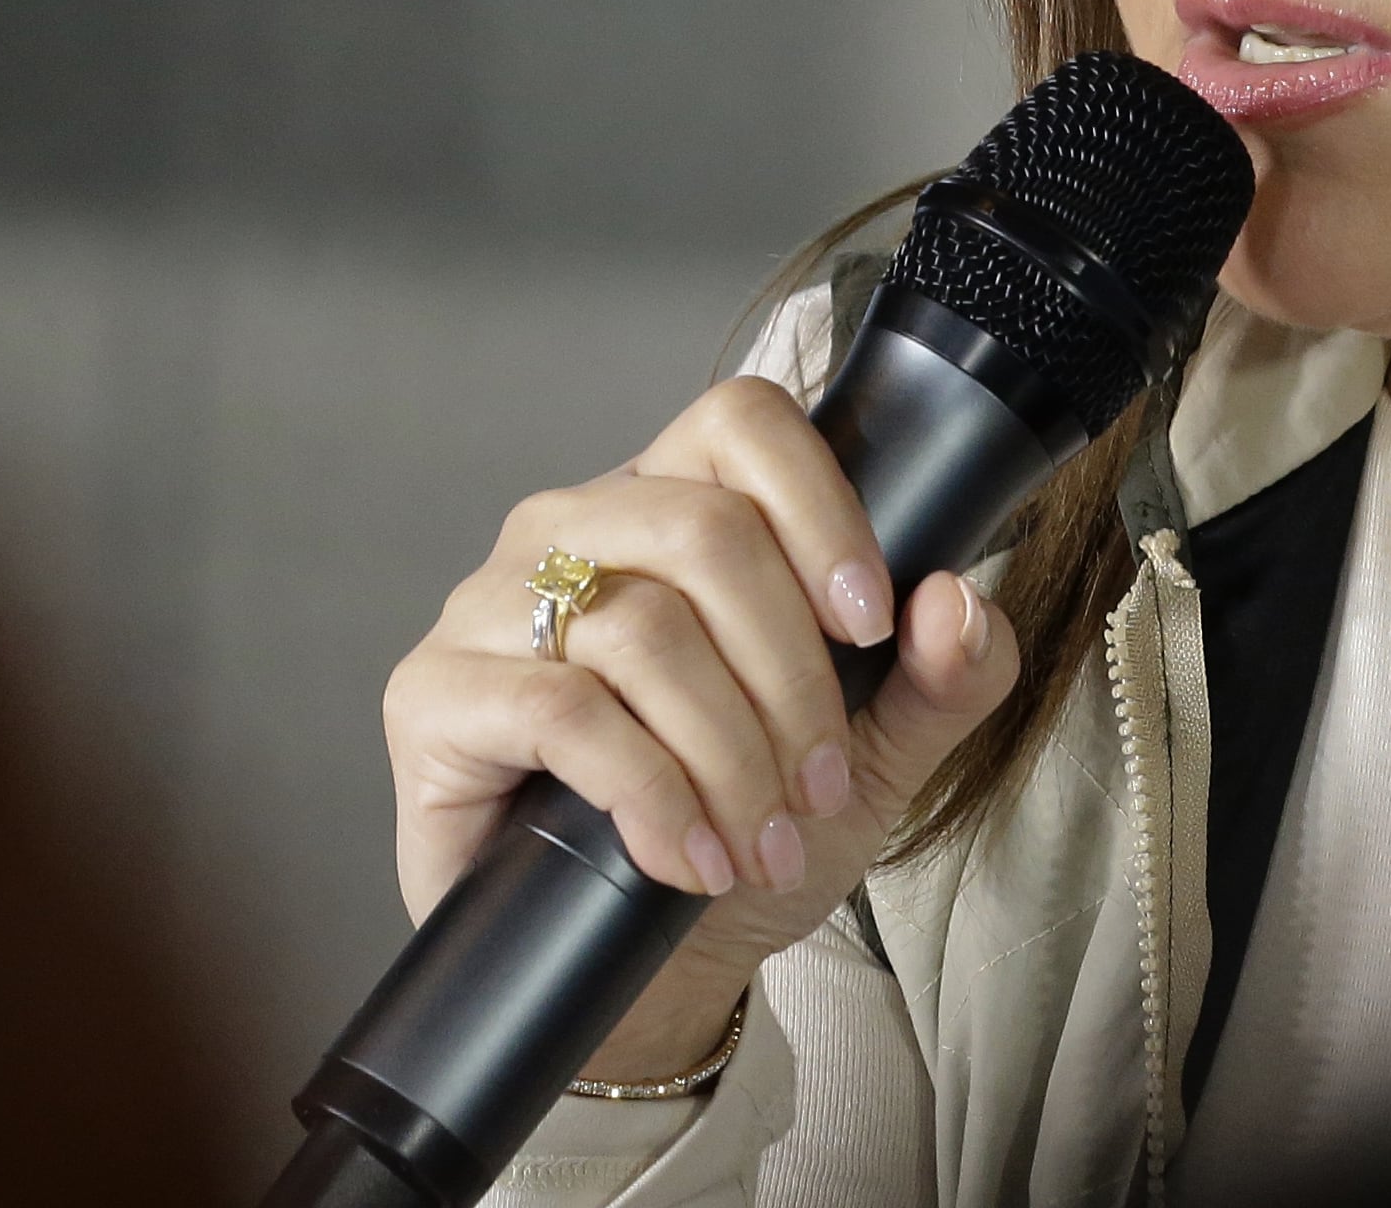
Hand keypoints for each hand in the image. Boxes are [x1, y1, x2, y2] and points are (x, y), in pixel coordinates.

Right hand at [380, 375, 1022, 1078]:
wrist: (638, 970)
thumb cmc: (743, 833)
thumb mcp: (873, 758)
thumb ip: (940, 677)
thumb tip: (956, 600)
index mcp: (672, 504)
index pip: (743, 420)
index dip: (820, 507)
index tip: (869, 624)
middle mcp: (573, 528)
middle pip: (706, 534)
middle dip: (790, 677)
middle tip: (817, 787)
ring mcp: (491, 603)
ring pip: (641, 630)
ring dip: (728, 756)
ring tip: (762, 843)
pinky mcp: (434, 694)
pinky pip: (559, 711)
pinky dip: (649, 793)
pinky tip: (688, 859)